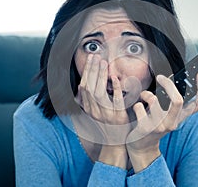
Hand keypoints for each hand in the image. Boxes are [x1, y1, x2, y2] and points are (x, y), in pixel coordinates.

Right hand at [73, 54, 130, 168]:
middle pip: (89, 88)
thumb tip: (79, 87)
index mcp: (88, 108)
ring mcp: (105, 115)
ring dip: (100, 77)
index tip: (91, 59)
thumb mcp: (94, 112)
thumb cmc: (106, 124)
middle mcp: (94, 111)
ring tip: (103, 63)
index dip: (86, 72)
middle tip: (96, 57)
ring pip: (99, 93)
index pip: (83, 87)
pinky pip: (115, 101)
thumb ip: (87, 101)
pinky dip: (115, 88)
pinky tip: (115, 78)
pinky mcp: (118, 118)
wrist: (116, 142)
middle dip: (92, 70)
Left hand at [126, 72, 197, 171]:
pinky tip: (136, 110)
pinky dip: (136, 105)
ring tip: (143, 98)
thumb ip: (171, 103)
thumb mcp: (166, 115)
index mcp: (179, 118)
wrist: (141, 147)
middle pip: (177, 100)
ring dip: (145, 94)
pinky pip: (139, 106)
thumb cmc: (153, 125)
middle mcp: (172, 123)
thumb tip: (171, 82)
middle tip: (160, 77)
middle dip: (168, 84)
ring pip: (154, 99)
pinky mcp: (145, 128)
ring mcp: (159, 127)